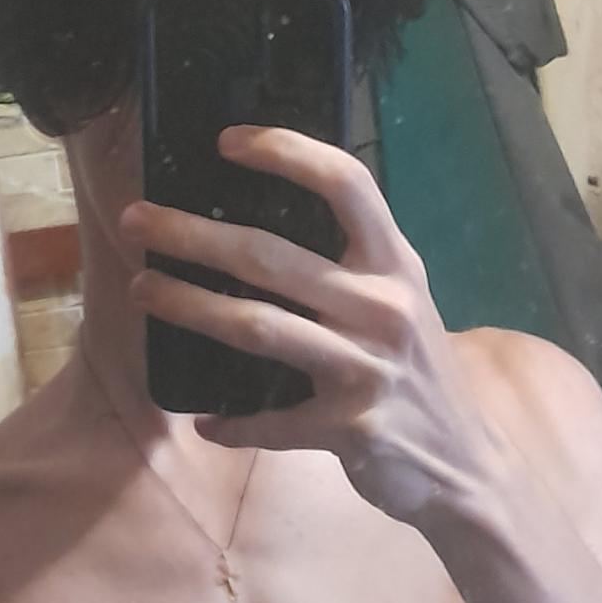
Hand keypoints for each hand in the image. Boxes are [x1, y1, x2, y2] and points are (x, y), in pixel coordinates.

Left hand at [119, 125, 502, 526]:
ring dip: (188, 306)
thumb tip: (250, 233)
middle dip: (193, 235)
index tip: (226, 142)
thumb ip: (348, 265)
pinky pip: (272, 422)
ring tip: (140, 289)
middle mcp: (384, 305)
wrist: (464, 460)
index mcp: (395, 262)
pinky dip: (232, 422)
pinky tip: (202, 419)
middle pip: (272, 256)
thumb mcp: (398, 300)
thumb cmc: (416, 367)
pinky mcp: (351, 428)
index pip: (346, 184)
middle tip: (136, 222)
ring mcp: (368, 368)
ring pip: (258, 328)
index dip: (287, 153)